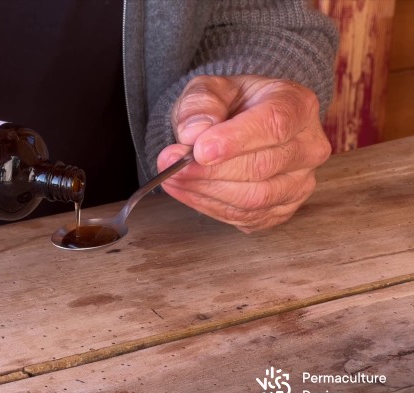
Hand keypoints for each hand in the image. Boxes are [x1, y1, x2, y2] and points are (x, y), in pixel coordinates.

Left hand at [158, 75, 330, 231]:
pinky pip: (246, 217)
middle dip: (210, 171)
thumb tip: (193, 133)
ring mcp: (300, 182)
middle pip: (262, 167)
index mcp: (298, 105)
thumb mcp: (209, 88)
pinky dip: (210, 207)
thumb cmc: (228, 104)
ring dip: (206, 192)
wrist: (237, 124)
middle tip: (171, 166)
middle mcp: (308, 146)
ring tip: (173, 177)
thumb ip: (200, 104)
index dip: (236, 141)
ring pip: (255, 199)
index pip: (274, 125)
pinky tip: (188, 190)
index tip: (200, 150)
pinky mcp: (282, 209)